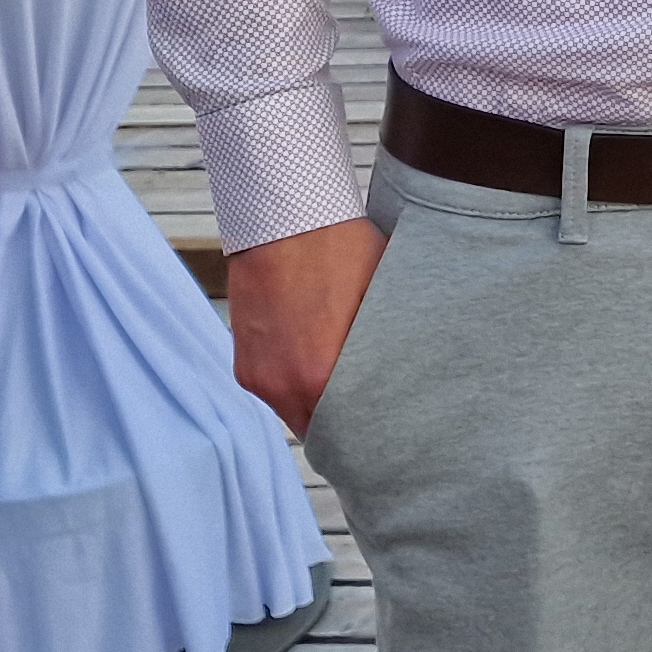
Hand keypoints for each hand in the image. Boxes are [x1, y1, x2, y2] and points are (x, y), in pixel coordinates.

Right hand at [227, 217, 387, 435]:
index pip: (347, 435)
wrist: (284, 216)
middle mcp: (281, 386)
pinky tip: (314, 351)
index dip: (367, 435)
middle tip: (370, 408)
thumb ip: (384, 351)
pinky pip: (274, 386)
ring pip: (293, 409)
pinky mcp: (243, 360)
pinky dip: (293, 379)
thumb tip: (408, 380)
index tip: (387, 430)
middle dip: (343, 423)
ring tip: (342, 372)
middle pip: (318, 429)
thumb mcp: (379, 299)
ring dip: (316, 400)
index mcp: (319, 377)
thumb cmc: (340, 249)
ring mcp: (257, 374)